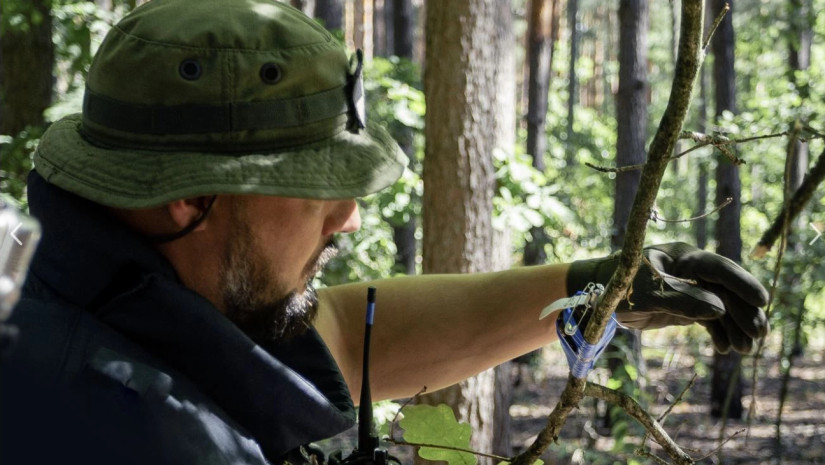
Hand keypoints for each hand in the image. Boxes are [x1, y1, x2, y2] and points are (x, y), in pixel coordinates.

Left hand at [566, 242, 768, 353]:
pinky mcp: (683, 306)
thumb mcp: (646, 293)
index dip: (742, 283)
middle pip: (726, 290)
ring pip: (720, 307)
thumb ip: (681, 300)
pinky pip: (708, 319)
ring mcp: (689, 289)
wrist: (593, 298)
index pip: (718, 268)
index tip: (762, 301)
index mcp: (682, 257)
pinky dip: (718, 332)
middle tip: (759, 335)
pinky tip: (725, 349)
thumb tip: (719, 309)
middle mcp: (690, 271)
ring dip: (735, 327)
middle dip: (744, 312)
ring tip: (745, 350)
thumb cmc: (616, 286)